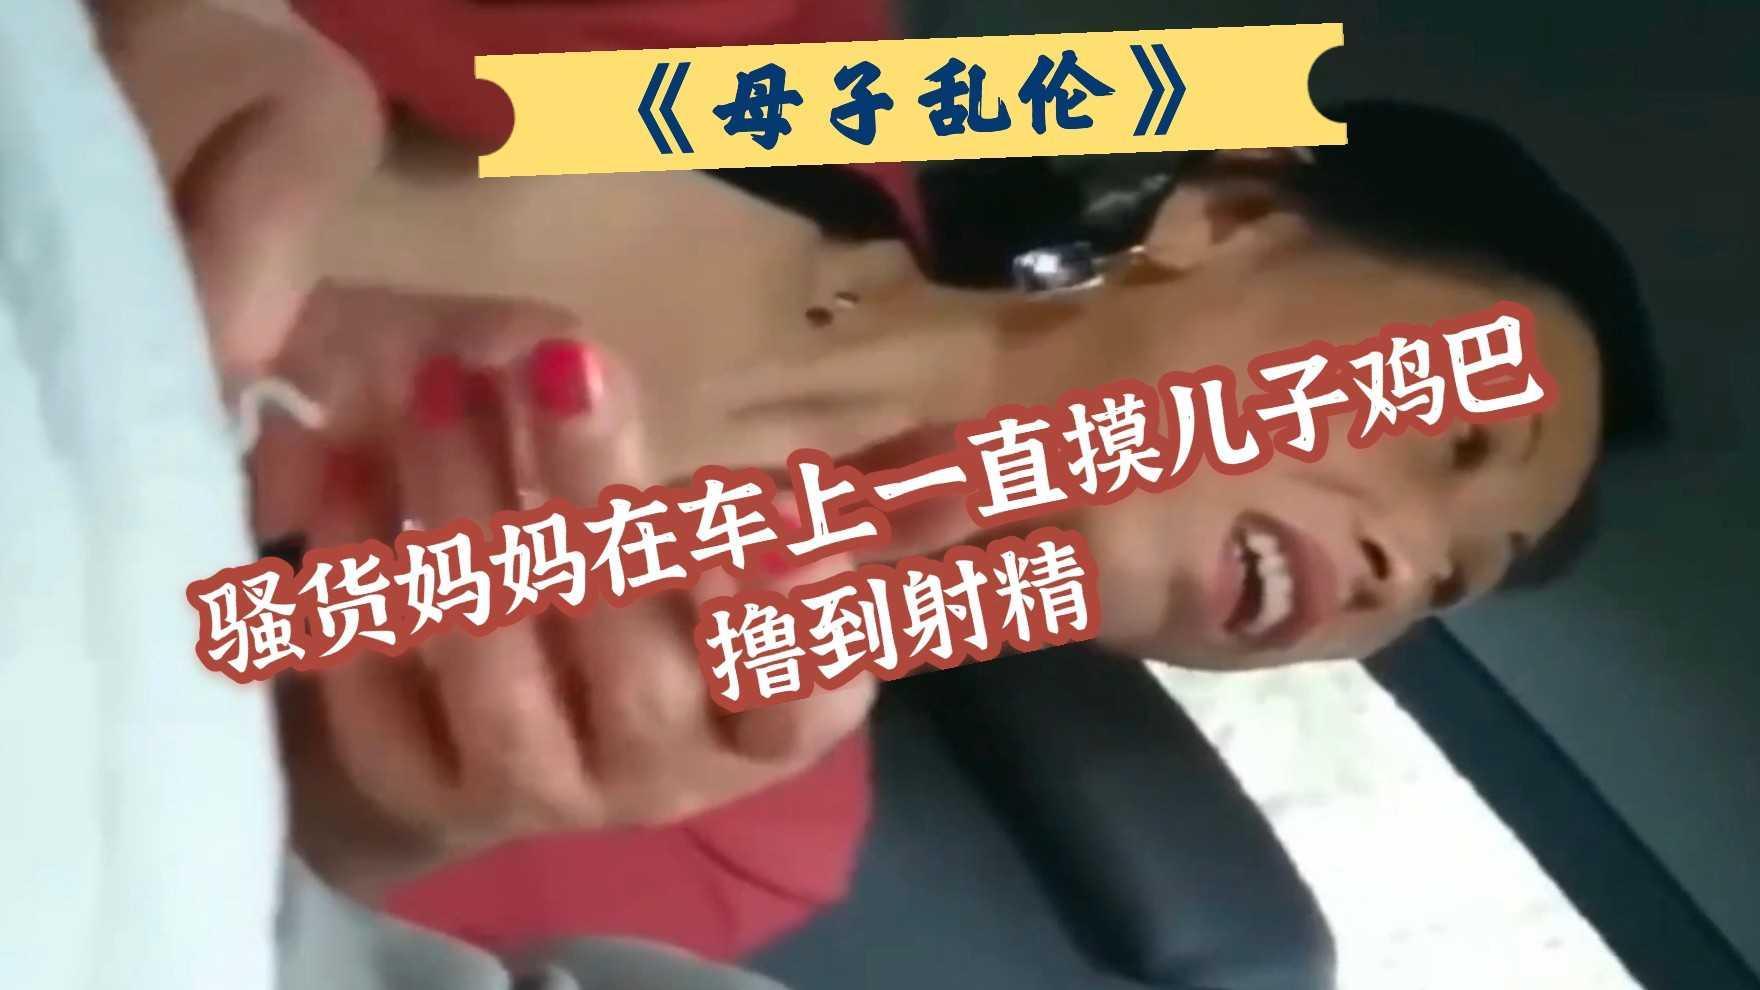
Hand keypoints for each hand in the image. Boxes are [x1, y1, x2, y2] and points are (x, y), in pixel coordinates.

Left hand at [270, 341, 876, 899]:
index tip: (758, 533)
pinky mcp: (424, 790)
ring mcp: (536, 790)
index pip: (794, 694)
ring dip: (468, 518)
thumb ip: (872, 515)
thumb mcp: (790, 574)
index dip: (783, 628)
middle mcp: (659, 774)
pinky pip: (380, 697)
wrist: (529, 746)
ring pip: (497, 670)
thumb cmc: (687, 632)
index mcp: (768, 726)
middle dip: (598, 501)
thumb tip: (972, 448)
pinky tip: (346, 473)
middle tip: (565, 364)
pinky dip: (359, 585)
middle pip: (630, 655)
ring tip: (444, 388)